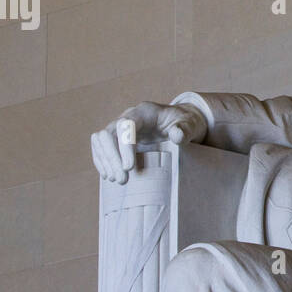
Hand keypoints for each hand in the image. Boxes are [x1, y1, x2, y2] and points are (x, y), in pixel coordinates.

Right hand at [90, 101, 206, 183]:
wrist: (178, 121)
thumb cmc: (185, 123)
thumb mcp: (190, 124)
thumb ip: (184, 129)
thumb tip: (176, 136)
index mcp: (144, 112)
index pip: (126, 125)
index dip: (124, 146)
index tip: (129, 168)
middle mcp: (128, 116)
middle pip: (108, 133)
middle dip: (112, 157)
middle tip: (122, 180)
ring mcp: (120, 126)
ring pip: (100, 140)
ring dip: (105, 161)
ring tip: (116, 180)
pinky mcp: (117, 137)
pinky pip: (100, 147)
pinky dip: (102, 161)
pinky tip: (109, 175)